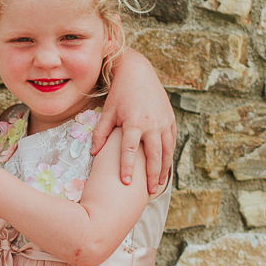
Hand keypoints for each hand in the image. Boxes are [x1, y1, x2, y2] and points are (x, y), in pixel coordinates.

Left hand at [93, 52, 175, 192]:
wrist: (139, 73)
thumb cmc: (120, 93)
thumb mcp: (108, 112)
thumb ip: (101, 133)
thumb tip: (94, 153)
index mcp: (135, 122)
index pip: (130, 150)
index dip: (127, 167)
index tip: (125, 183)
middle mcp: (152, 124)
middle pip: (153, 155)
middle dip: (151, 175)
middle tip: (149, 192)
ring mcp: (164, 122)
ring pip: (167, 150)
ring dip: (163, 169)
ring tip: (158, 185)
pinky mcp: (170, 119)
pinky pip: (172, 142)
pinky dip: (169, 156)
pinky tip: (165, 168)